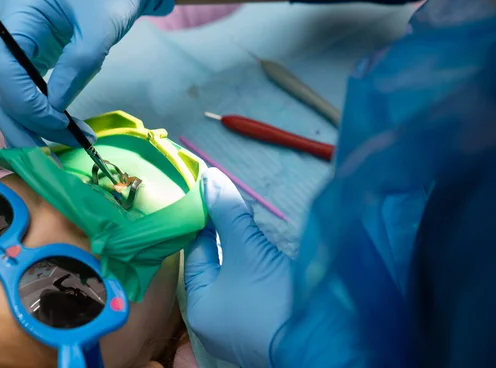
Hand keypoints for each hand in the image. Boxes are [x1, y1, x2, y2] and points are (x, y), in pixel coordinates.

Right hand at [0, 0, 173, 147]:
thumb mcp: (100, 27)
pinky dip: (42, 112)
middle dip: (24, 125)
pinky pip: (27, 89)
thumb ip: (78, 66)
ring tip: (63, 147)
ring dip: (33, 124)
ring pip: (11, 94)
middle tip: (48, 158)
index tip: (56, 124)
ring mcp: (16, 44)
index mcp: (15, 13)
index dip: (26, 104)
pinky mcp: (31, 55)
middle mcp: (7, 30)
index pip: (4, 70)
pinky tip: (63, 130)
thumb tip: (56, 108)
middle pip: (1, 88)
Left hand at [184, 168, 293, 366]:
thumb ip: (228, 213)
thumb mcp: (247, 249)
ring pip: (237, 276)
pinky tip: (266, 248)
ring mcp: (241, 326)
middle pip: (216, 264)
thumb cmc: (273, 299)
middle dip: (227, 232)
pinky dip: (258, 267)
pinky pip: (254, 289)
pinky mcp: (266, 326)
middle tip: (237, 203)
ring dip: (244, 248)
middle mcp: (215, 320)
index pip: (195, 253)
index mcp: (200, 307)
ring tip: (252, 220)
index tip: (215, 194)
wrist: (325, 344)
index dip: (204, 221)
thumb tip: (210, 177)